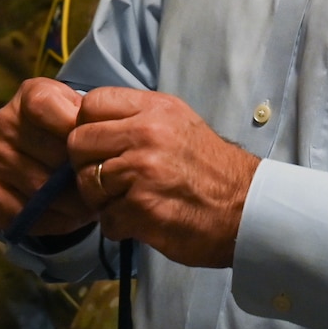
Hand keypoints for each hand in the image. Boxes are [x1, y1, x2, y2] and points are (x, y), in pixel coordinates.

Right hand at [0, 78, 93, 236]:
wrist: (43, 150)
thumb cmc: (72, 130)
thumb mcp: (85, 115)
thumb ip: (93, 121)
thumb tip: (99, 147)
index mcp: (31, 95)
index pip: (45, 108)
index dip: (75, 131)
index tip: (94, 148)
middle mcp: (4, 121)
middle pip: (50, 157)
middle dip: (83, 178)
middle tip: (103, 188)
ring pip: (40, 191)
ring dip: (73, 205)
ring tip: (90, 203)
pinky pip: (23, 213)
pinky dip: (52, 221)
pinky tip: (67, 214)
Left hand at [67, 86, 259, 267]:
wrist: (248, 210)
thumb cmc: (210, 170)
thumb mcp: (177, 123)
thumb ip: (135, 118)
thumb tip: (87, 121)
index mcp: (155, 108)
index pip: (91, 103)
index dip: (87, 126)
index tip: (100, 145)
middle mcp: (147, 134)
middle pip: (79, 143)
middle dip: (86, 165)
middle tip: (110, 180)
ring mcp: (143, 171)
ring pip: (86, 182)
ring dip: (101, 200)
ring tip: (129, 202)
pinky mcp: (143, 208)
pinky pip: (105, 218)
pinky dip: (119, 225)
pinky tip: (141, 221)